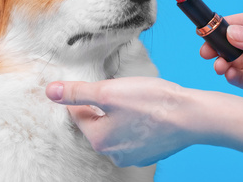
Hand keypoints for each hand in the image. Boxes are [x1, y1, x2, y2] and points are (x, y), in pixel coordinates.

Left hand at [45, 77, 204, 166]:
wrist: (192, 116)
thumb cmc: (151, 102)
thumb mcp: (107, 92)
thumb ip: (77, 92)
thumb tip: (50, 92)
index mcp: (99, 140)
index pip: (78, 113)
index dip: (88, 94)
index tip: (103, 85)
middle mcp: (114, 154)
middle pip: (98, 122)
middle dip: (105, 105)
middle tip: (123, 91)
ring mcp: (134, 156)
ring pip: (117, 127)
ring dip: (121, 113)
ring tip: (138, 100)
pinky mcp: (150, 152)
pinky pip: (134, 134)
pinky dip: (137, 121)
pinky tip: (148, 111)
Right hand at [201, 12, 242, 111]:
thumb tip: (232, 33)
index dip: (230, 24)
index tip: (209, 27)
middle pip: (242, 42)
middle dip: (222, 45)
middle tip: (205, 50)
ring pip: (241, 61)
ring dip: (226, 62)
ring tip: (218, 66)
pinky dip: (235, 77)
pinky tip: (228, 74)